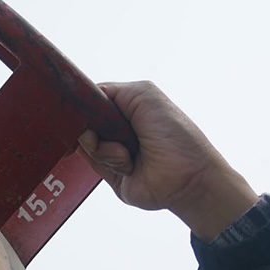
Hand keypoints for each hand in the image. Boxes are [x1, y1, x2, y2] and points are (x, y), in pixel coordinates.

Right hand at [77, 81, 257, 240]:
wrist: (186, 177)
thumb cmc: (174, 134)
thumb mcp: (144, 96)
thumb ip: (112, 91)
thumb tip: (83, 98)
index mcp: (128, 108)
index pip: (95, 100)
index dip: (85, 102)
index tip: (83, 106)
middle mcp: (119, 128)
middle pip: (85, 122)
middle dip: (91, 125)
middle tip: (111, 129)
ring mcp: (113, 151)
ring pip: (87, 144)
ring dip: (105, 147)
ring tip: (128, 152)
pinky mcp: (110, 173)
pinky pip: (91, 163)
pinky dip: (107, 160)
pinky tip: (127, 163)